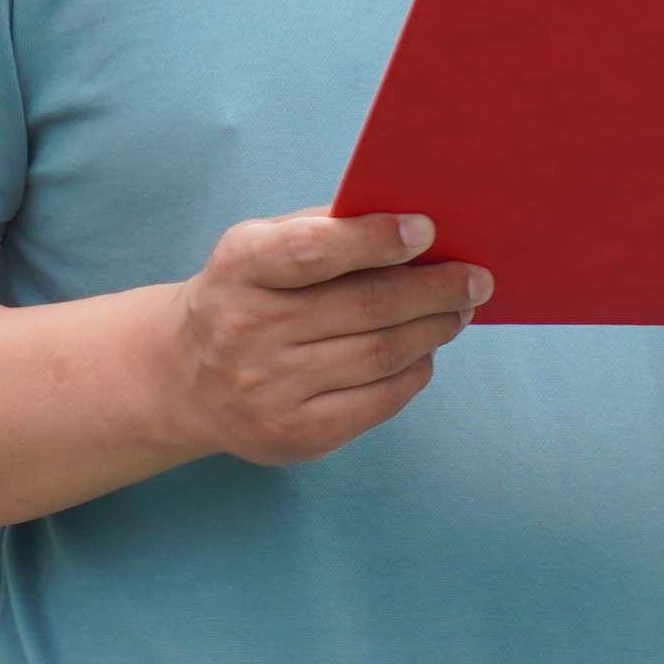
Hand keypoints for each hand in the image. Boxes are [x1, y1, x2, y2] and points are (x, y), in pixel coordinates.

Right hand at [159, 210, 487, 467]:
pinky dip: (413, 373)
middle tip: (476, 279)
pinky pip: (376, 402)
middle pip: (365, 306)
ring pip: (379, 355)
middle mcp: (246, 330)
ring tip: (459, 312)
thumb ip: (327, 228)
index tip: (427, 230)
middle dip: (434, 289)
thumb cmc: (249, 293)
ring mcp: (267, 390)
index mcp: (238, 268)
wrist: (186, 377)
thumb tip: (418, 228)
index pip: (312, 250)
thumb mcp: (263, 246)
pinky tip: (425, 353)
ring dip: (433, 330)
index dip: (375, 239)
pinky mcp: (292, 435)